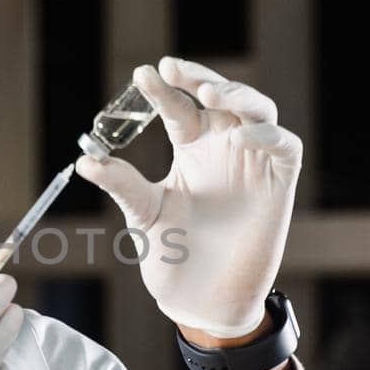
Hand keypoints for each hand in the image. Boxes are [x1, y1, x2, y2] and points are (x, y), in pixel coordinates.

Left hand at [76, 57, 301, 338]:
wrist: (201, 300)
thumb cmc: (174, 254)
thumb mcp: (143, 214)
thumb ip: (122, 185)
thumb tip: (85, 161)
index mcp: (190, 147)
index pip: (179, 106)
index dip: (164, 89)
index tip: (143, 74)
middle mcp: (223, 147)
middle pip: (220, 95)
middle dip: (199, 77)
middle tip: (174, 69)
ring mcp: (253, 162)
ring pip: (257, 109)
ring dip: (236, 95)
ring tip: (209, 92)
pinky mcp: (278, 183)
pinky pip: (284, 146)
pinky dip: (266, 135)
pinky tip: (241, 137)